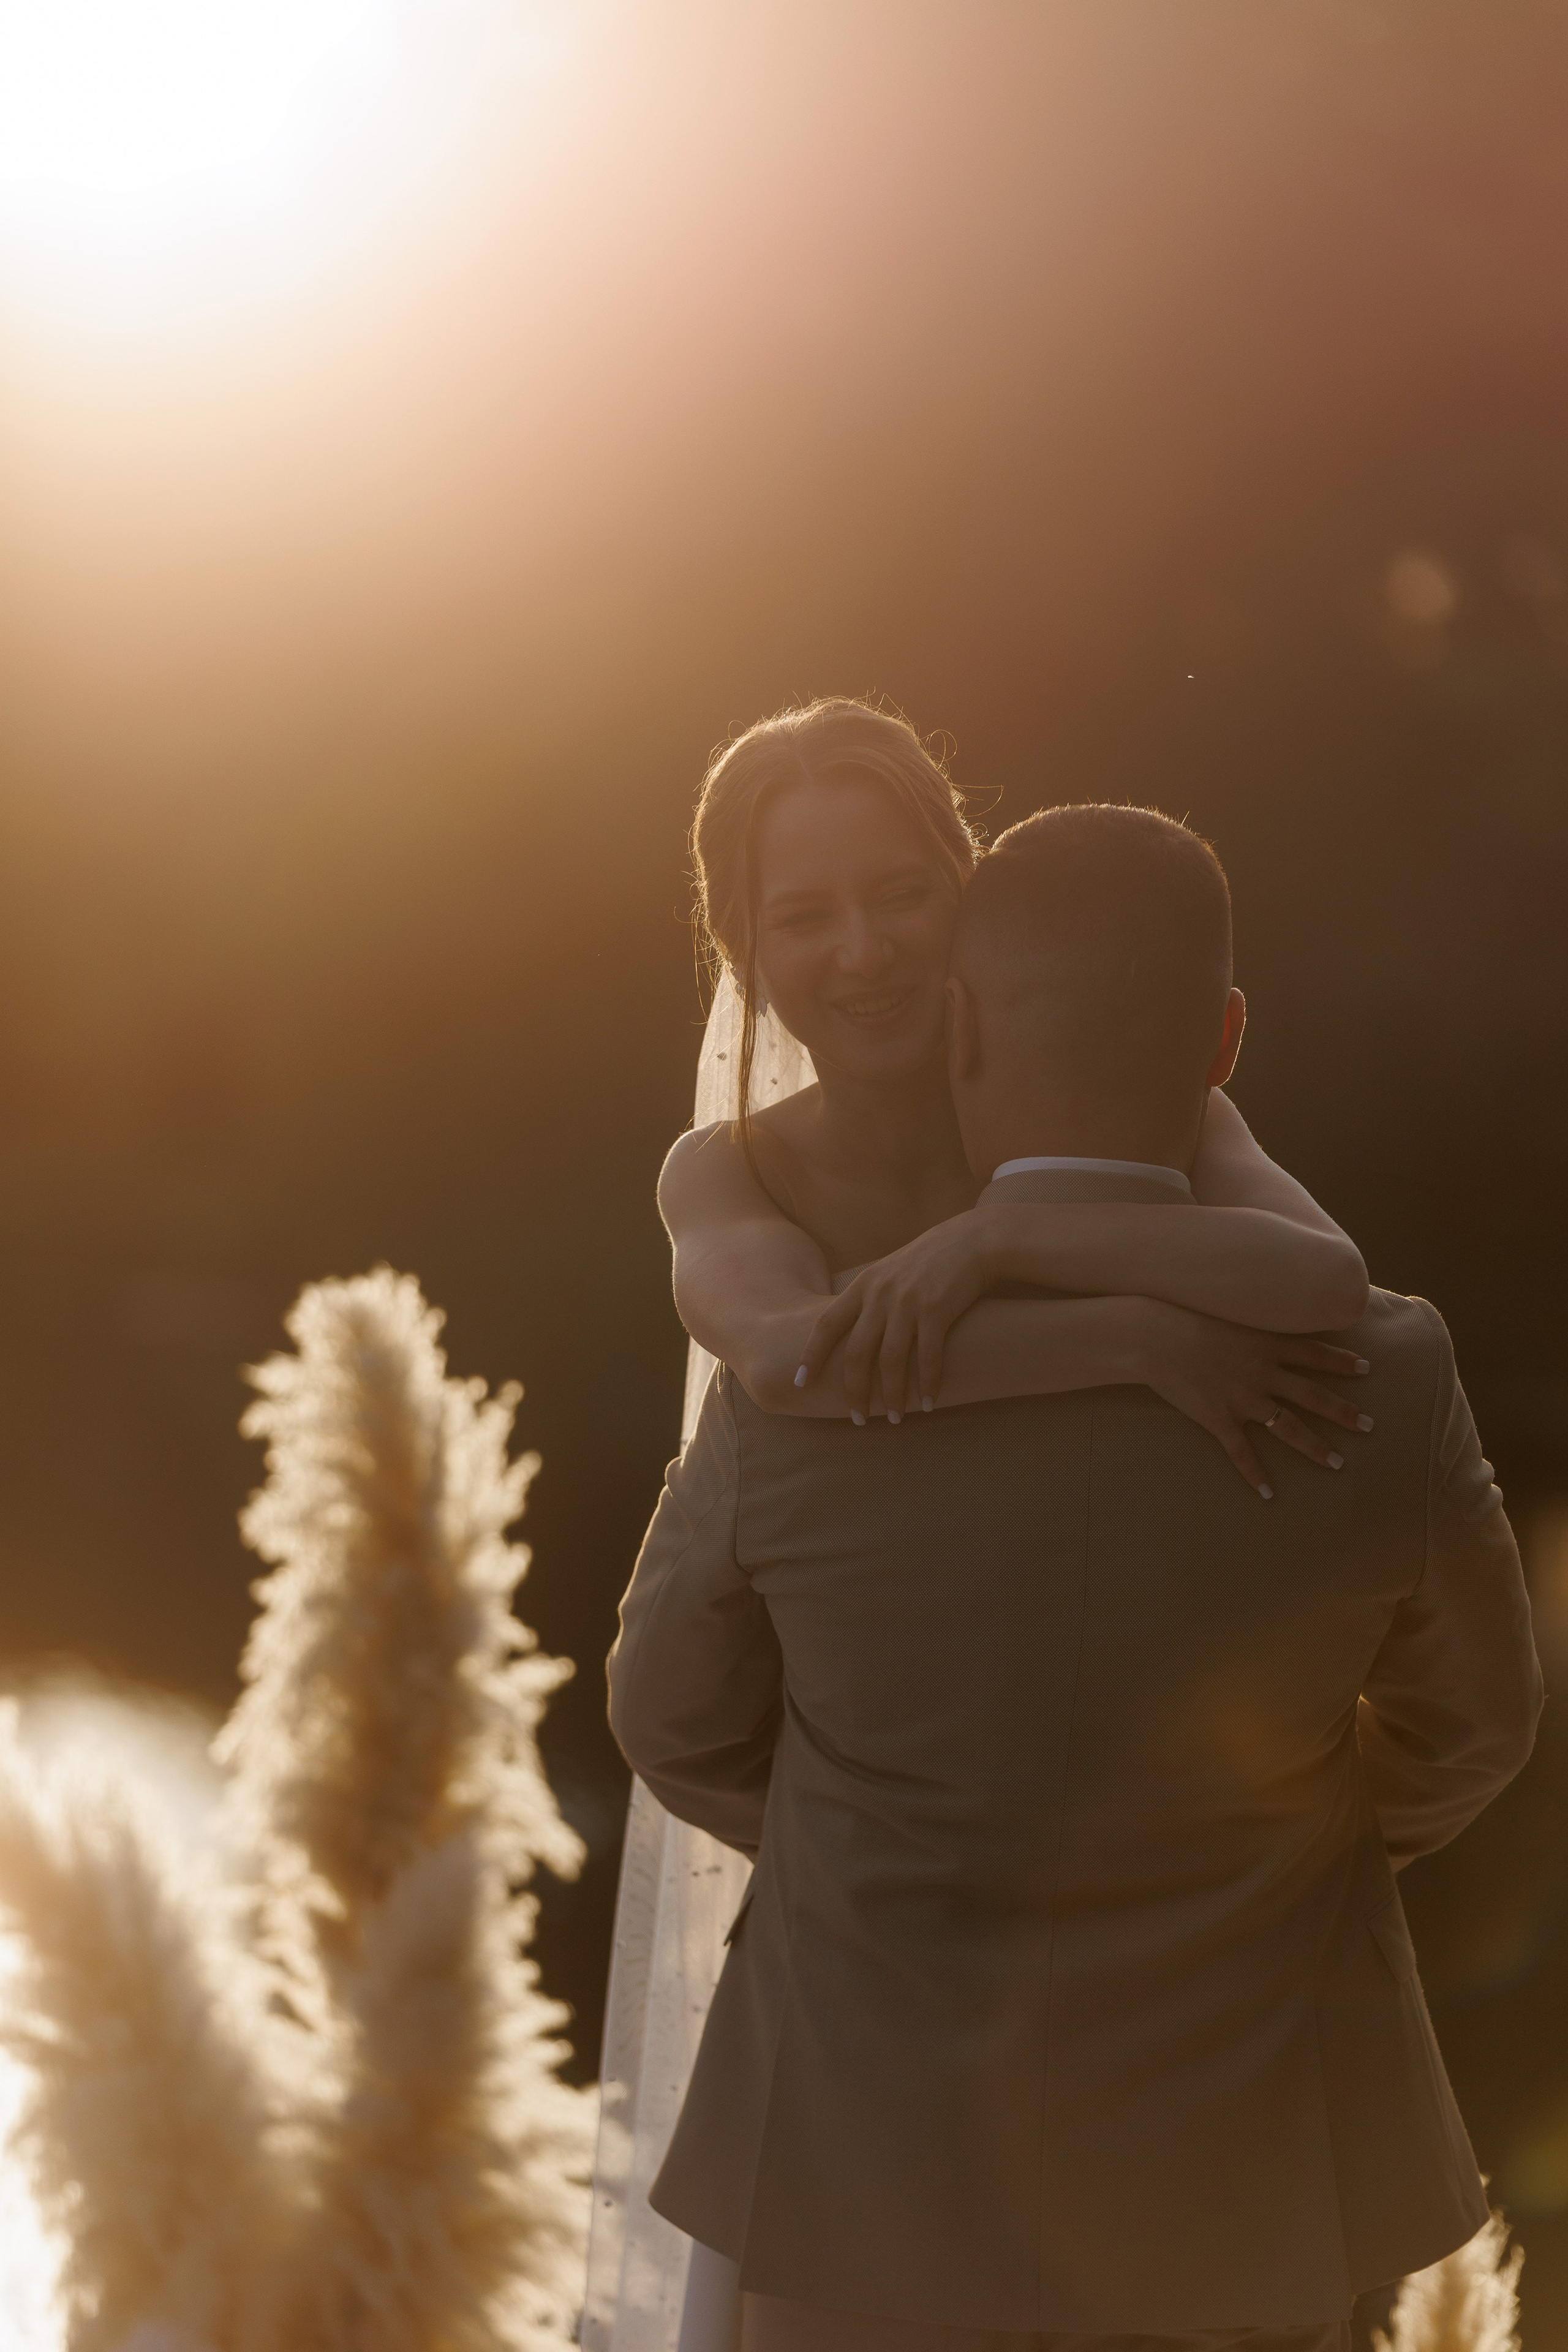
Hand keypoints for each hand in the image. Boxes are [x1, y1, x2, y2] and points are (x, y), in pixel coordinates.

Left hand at [795, 1211, 996, 1422]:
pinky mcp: (937, 1308)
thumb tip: (850, 1332)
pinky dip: (927, 1383)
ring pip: (891, 1360)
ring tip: (894, 1418)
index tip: (800, 1382)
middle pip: (857, 1352)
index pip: (826, 1324)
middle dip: (854, 1391)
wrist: (971, 1241)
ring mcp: (908, 1302)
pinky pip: (928, 1355)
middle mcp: (880, 1294)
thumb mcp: (888, 1273)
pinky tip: (929, 1403)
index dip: (811, 1355)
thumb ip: (868, 1299)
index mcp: (863, 1286)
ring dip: (892, 1395)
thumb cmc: (929, 1262)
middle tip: (857, 1419)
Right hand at [1137, 1300, 1372, 1494]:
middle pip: (1312, 1396)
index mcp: (1266, 1345)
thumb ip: (1247, 1321)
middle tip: (1370, 1427)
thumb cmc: (1183, 1316)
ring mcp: (1243, 1399)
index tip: (1366, 1368)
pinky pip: (1242, 1452)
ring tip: (1337, 1463)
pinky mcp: (1219, 1419)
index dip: (1341, 1362)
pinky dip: (1255, 1474)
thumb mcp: (1226, 1311)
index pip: (1314, 1354)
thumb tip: (1259, 1318)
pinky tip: (1268, 1493)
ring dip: (1315, 1447)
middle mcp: (1263, 1373)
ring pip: (1288, 1427)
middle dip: (1344, 1412)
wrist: (1153, 1335)